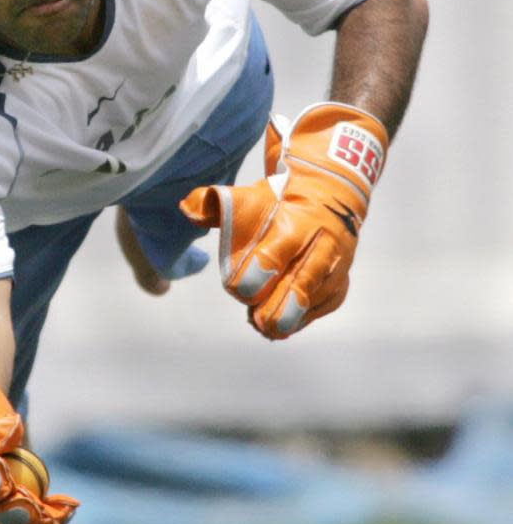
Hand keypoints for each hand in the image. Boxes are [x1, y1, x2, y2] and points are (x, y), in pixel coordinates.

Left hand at [180, 103, 387, 338]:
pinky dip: (300, 320)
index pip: (275, 256)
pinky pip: (320, 308)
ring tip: (264, 327)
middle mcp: (322, 247)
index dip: (253, 275)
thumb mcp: (249, 196)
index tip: (236, 287)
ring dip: (287, 317)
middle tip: (257, 321)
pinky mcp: (338, 285)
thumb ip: (215, 204)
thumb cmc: (278, 202)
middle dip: (278, 307)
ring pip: (313, 301)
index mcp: (296, 223)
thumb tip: (186, 210)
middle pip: (301, 285)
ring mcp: (334, 268)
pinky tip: (279, 326)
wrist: (329, 196)